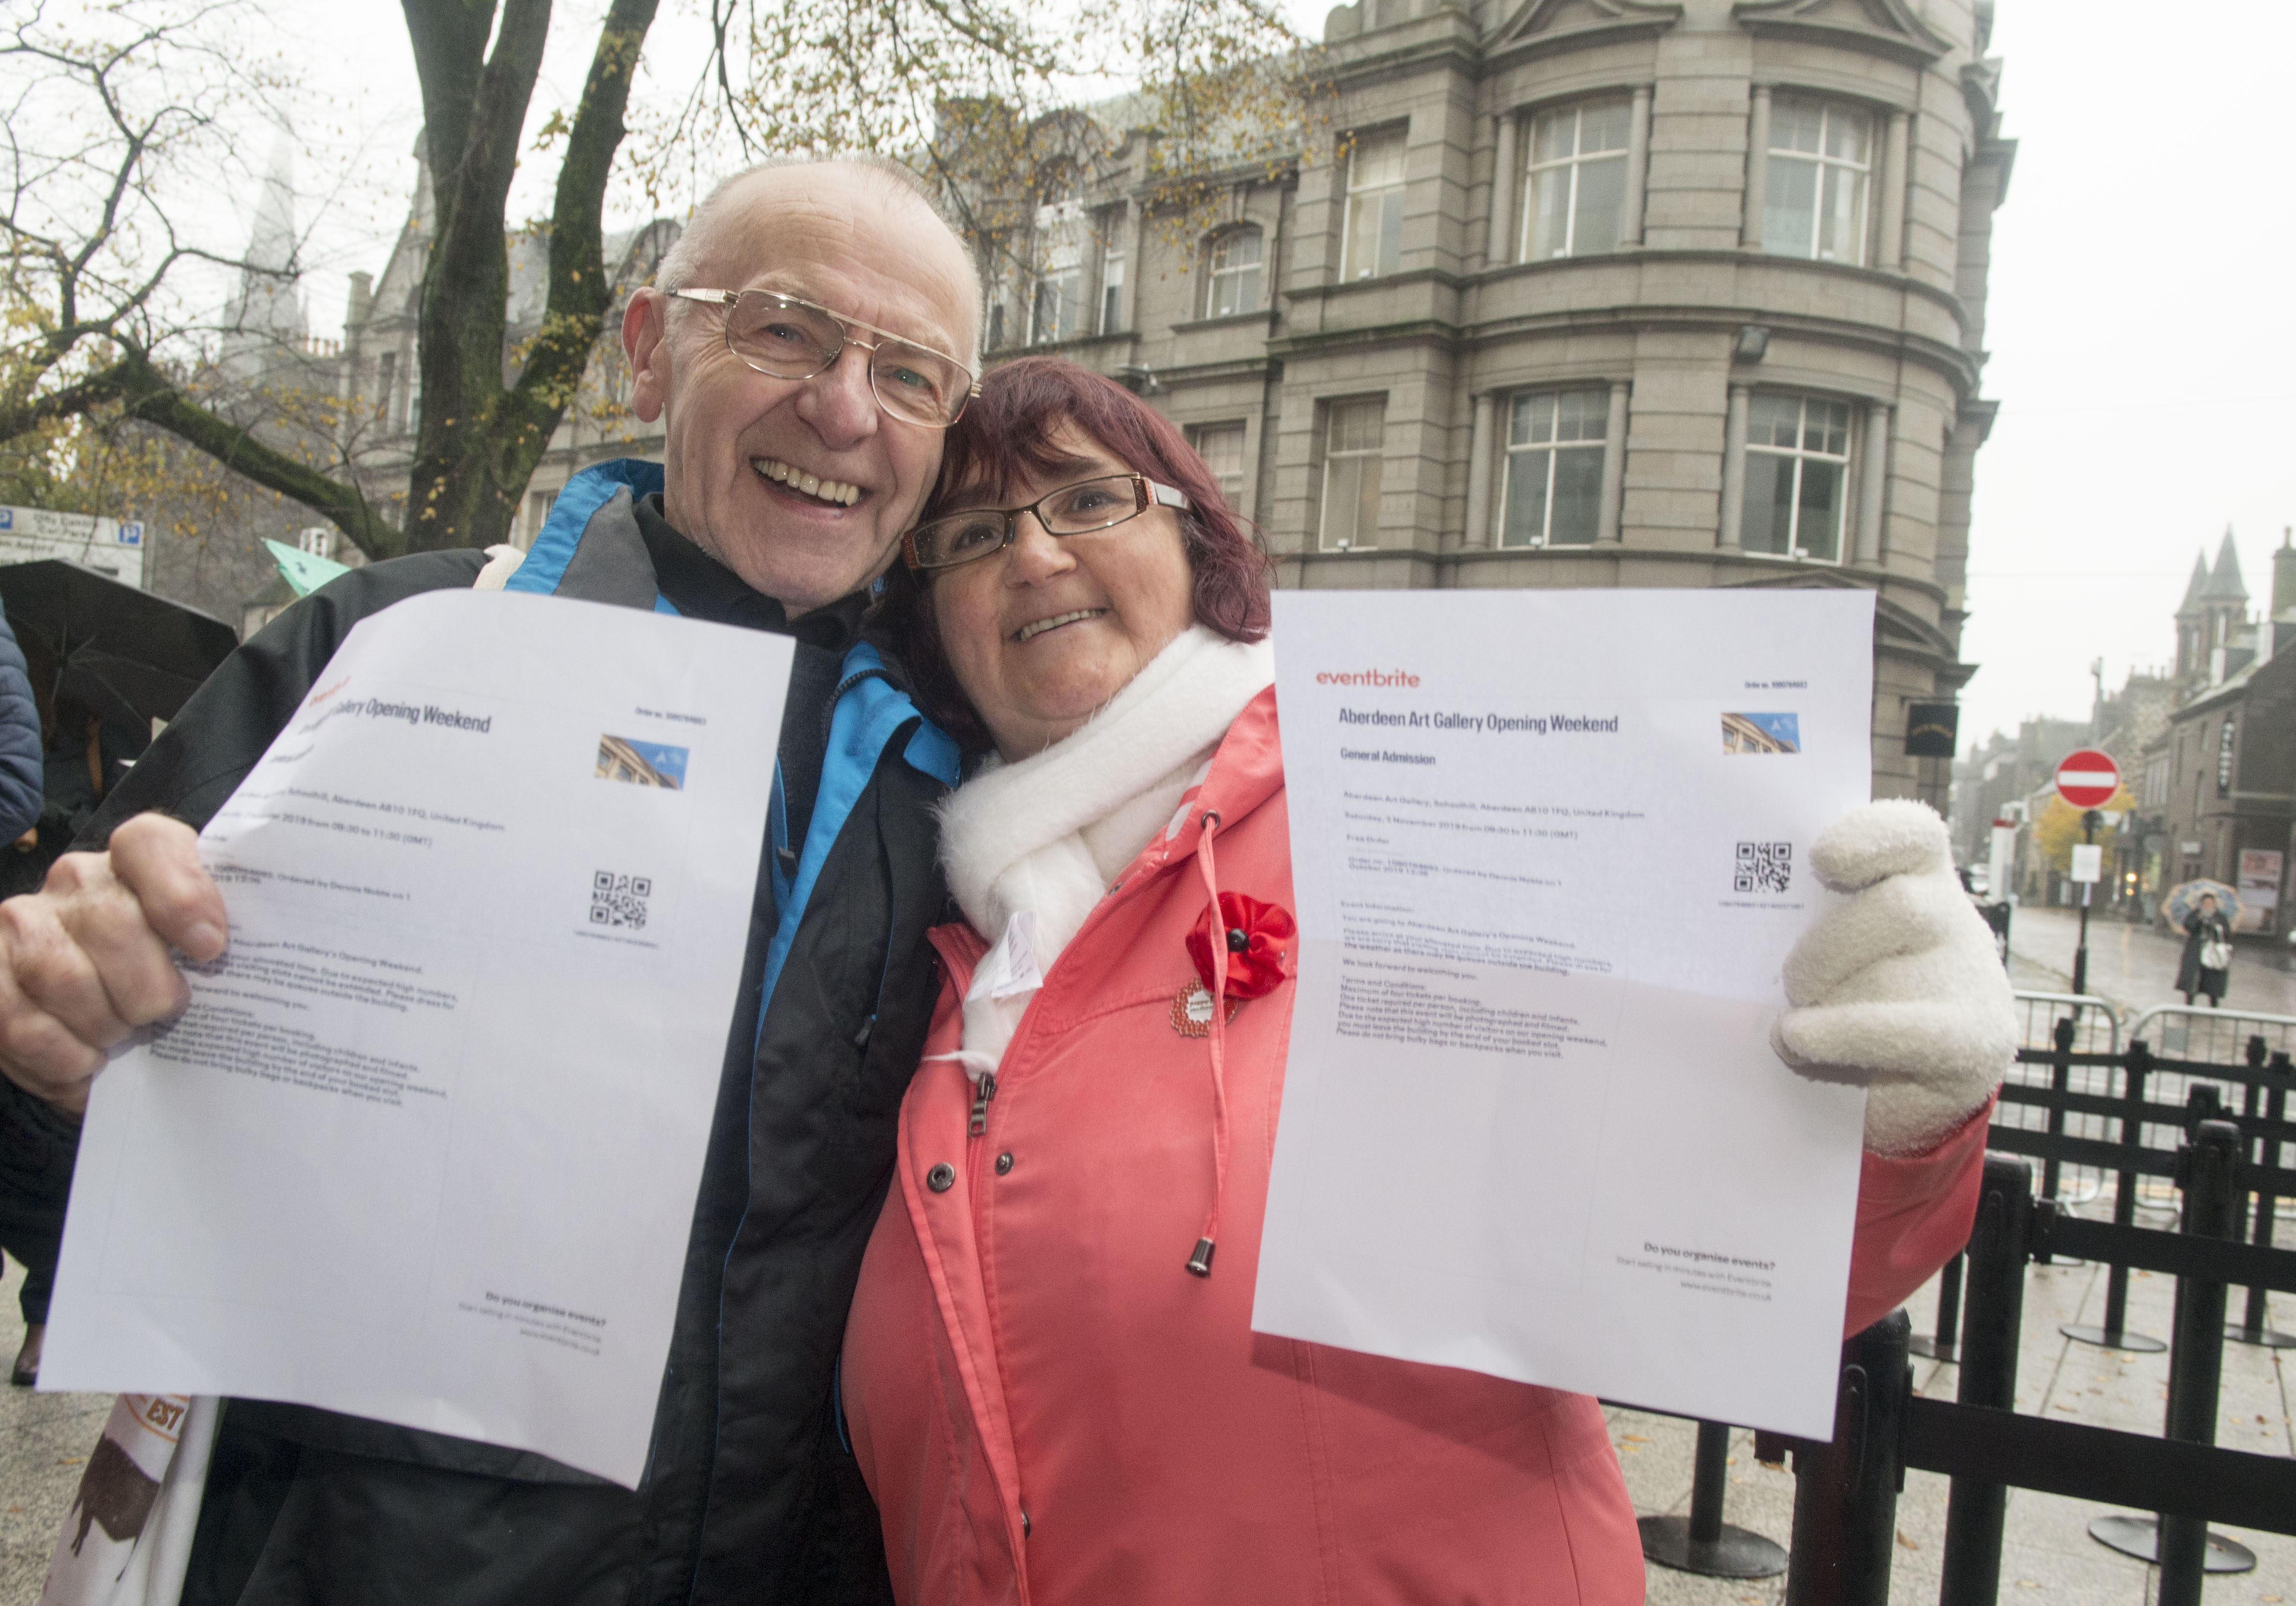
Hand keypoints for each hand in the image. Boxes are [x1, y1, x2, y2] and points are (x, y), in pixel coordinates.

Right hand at [0, 813, 225, 1112]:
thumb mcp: (203, 945)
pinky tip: (88, 1068)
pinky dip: (62, 1058)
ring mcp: (23, 924)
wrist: (93, 996)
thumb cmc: (168, 968)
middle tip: (166, 1014)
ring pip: (60, 974)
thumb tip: (272, 987)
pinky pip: (20, 1023)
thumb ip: (230, 943)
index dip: (181, 893)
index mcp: (136, 859)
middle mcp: (76, 880)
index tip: (211, 948)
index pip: (150, 844)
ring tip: (124, 1041)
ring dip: (103, 1024)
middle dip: (147, 987)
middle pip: (110, 921)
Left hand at [1772, 799, 2013, 1155]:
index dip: (1870, 838)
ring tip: (1789, 1020)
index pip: (1911, 835)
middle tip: (1789, 982)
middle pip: (1898, 906)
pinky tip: (1798, 1041)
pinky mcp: (1974, 1039)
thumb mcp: (1825, 939)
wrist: (1910, 1072)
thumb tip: (1718, 915)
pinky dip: (1840, 1036)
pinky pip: (1905, 1032)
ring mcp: (1967, 977)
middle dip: (1827, 947)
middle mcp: (1949, 916)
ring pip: (1895, 970)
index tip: (1822, 857)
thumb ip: (1796, 916)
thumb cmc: (1848, 986)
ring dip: (1828, 995)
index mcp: (1912, 876)